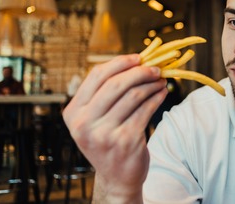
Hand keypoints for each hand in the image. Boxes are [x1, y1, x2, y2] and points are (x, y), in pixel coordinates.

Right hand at [62, 54, 167, 202]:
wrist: (117, 177)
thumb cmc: (108, 140)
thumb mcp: (95, 119)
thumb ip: (104, 93)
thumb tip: (134, 61)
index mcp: (73, 113)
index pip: (96, 76)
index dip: (120, 62)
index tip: (138, 57)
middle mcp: (84, 124)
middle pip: (116, 84)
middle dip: (139, 72)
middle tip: (155, 68)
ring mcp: (104, 133)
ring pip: (134, 95)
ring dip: (151, 84)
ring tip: (161, 81)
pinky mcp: (125, 140)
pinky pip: (146, 110)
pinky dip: (157, 98)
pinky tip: (162, 93)